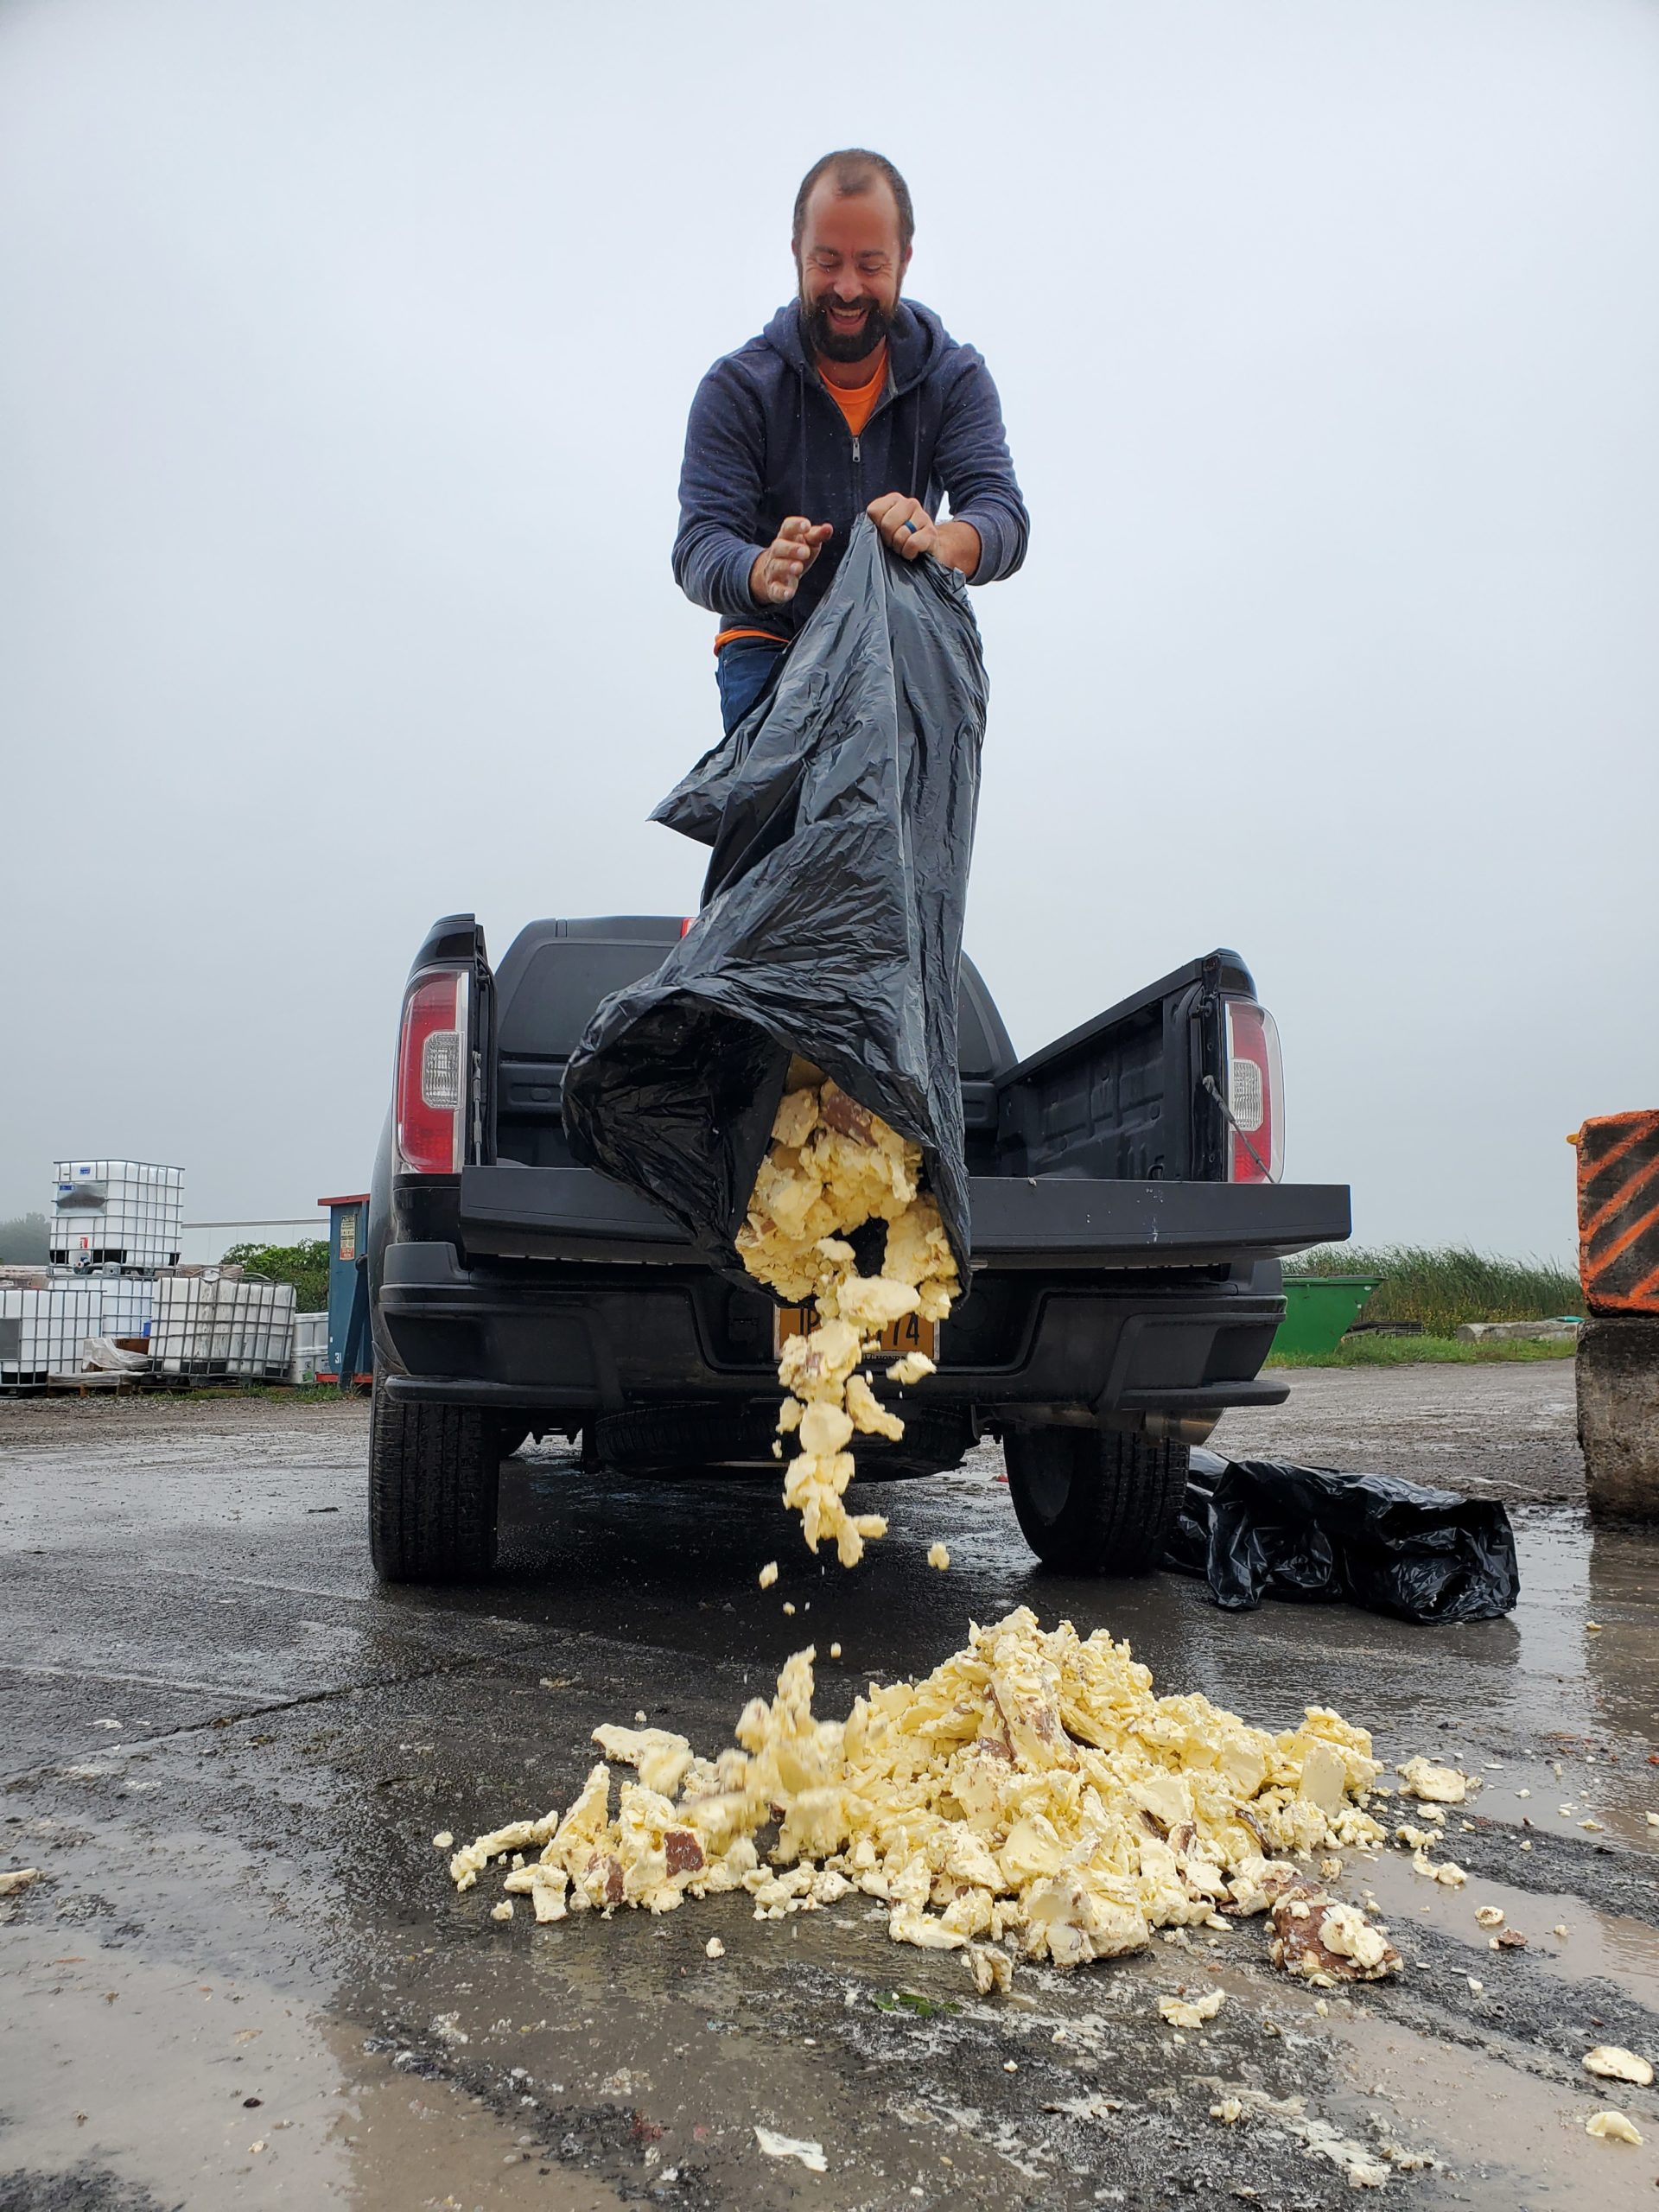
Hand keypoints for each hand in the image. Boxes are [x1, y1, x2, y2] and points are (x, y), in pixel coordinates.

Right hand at [750, 516, 831, 605]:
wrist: (773, 575)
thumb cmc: (795, 555)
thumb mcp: (808, 543)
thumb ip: (817, 535)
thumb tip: (828, 528)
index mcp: (786, 538)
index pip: (787, 527)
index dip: (796, 525)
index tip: (807, 526)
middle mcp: (777, 553)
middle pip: (778, 547)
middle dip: (791, 548)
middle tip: (805, 551)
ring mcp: (774, 570)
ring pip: (776, 566)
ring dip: (787, 566)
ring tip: (798, 567)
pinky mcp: (774, 588)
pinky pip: (775, 590)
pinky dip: (782, 592)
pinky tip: (789, 592)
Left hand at [866, 495, 980, 577]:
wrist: (927, 549)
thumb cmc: (902, 539)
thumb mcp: (885, 528)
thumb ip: (874, 524)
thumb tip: (866, 529)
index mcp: (894, 500)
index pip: (874, 511)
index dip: (876, 527)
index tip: (883, 533)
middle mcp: (909, 503)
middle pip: (887, 524)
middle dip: (889, 539)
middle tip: (895, 542)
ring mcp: (923, 516)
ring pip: (900, 535)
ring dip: (899, 547)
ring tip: (904, 546)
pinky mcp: (931, 532)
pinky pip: (912, 544)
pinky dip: (909, 553)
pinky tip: (913, 551)